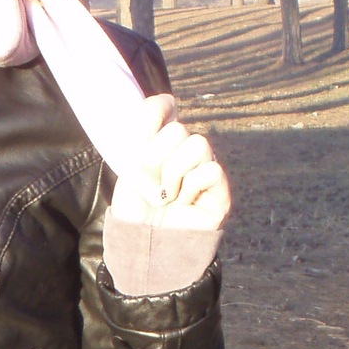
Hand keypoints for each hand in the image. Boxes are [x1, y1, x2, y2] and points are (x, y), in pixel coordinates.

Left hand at [109, 93, 230, 230]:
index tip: (140, 138)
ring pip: (197, 144)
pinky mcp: (220, 191)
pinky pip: (210, 170)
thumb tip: (166, 101)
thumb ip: (142, 133)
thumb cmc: (135, 212)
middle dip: (154, 159)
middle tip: (149, 185)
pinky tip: (183, 203)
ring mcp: (204, 170)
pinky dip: (191, 187)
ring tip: (166, 196)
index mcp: (162, 143)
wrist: (144, 247)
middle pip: (177, 129)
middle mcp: (185, 152)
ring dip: (173, 173)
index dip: (152, 114)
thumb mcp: (129, 168)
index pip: (161, 107)